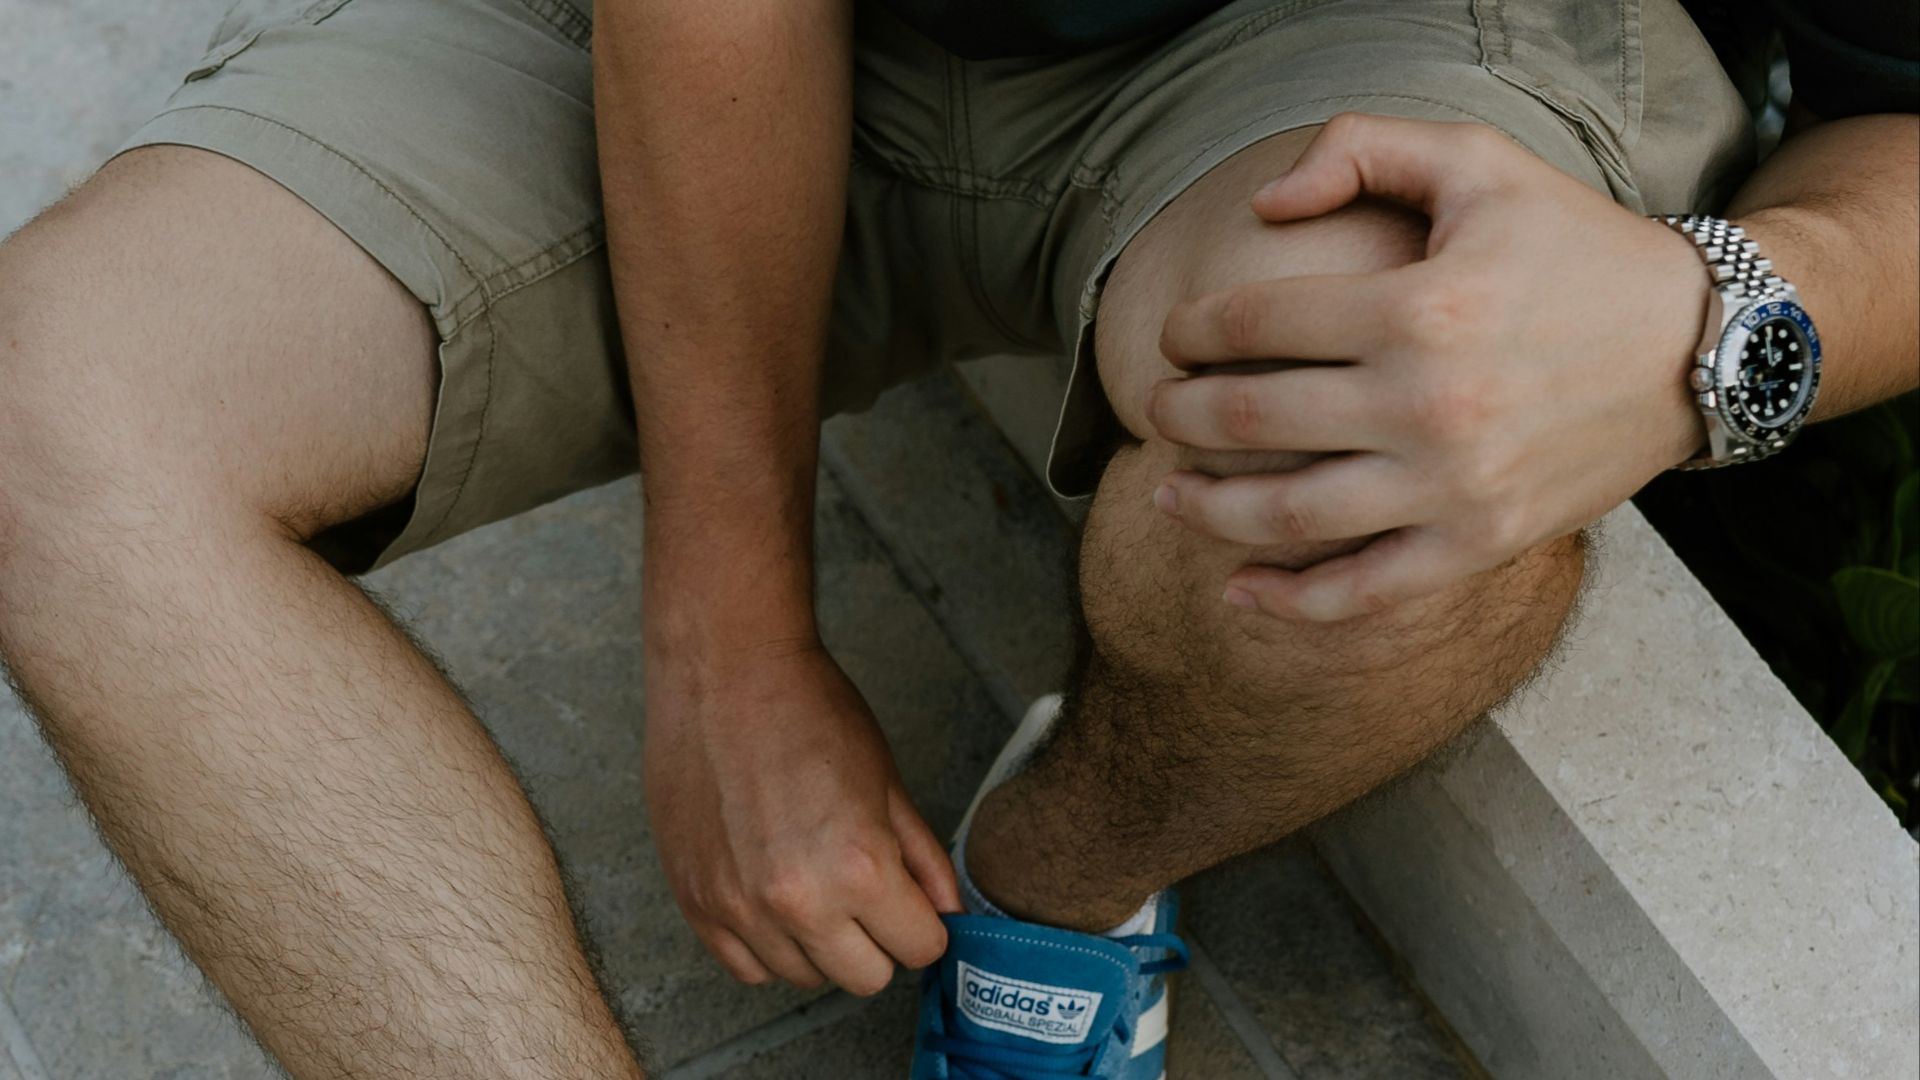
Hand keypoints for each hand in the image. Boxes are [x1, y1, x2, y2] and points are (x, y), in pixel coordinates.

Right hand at [645, 637, 958, 994]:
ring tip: (812, 880)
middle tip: (864, 891)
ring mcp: (739, 908)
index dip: (923, 922)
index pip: (921, 948)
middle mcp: (798, 902)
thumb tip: (946, 912)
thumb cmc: (809, 711)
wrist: (724, 672)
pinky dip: (767, 946)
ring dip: (820, 943)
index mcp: (859, 868)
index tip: (910, 898)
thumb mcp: (887, 781)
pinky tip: (773, 897)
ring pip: (805, 978)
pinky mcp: (696, 903)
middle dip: (878, 940)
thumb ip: (922, 858)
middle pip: (866, 977)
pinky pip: (747, 969)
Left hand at [1149, 113, 1710, 620]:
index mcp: (1419, 308)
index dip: (1194, 329)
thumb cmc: (1578, 249)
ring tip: (1165, 488)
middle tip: (1158, 408)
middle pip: (1251, 418)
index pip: (1258, 321)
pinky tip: (1237, 590)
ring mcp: (1453, 486)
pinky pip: (1362, 591)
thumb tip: (1265, 205)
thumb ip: (1364, 149)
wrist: (1702, 347)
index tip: (1177, 337)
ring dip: (1205, 506)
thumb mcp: (1481, 163)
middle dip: (1180, 412)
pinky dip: (1289, 601)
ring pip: (1286, 514)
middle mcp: (1428, 405)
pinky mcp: (1480, 543)